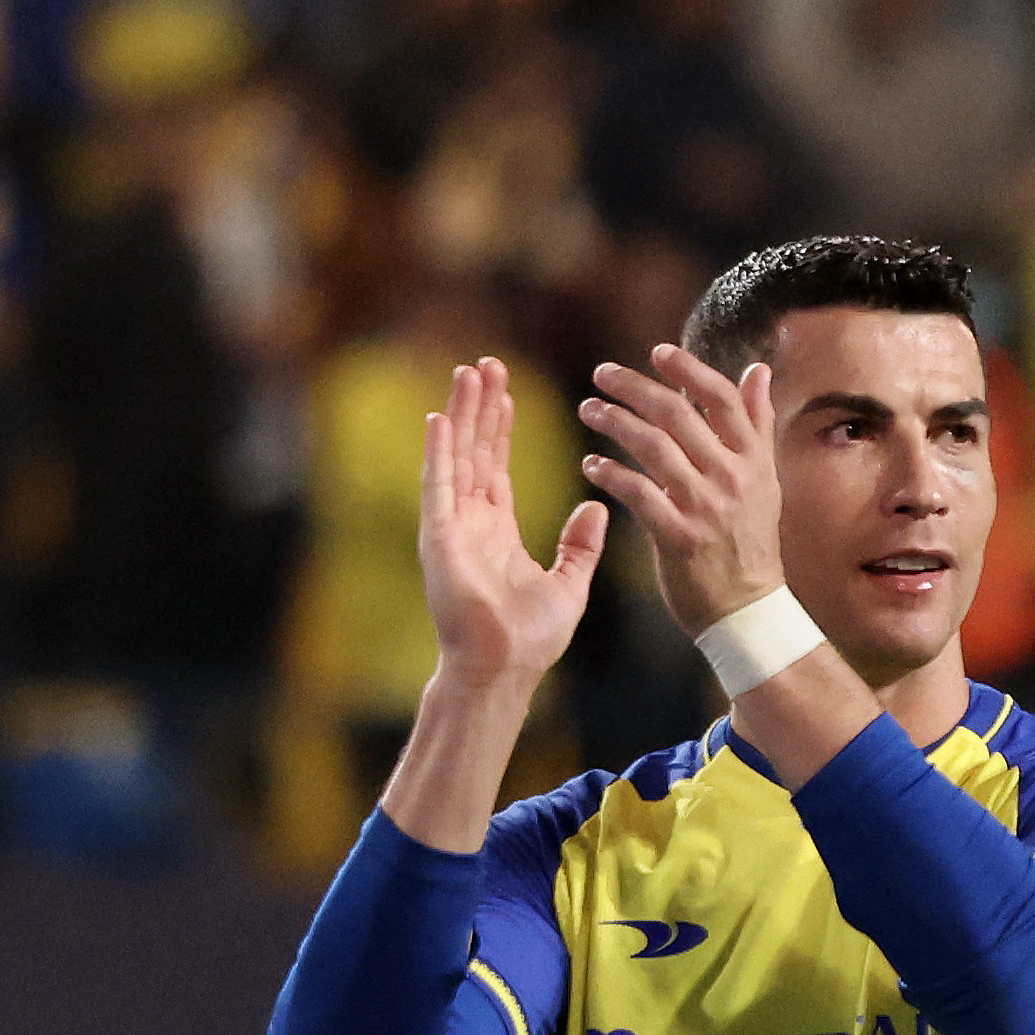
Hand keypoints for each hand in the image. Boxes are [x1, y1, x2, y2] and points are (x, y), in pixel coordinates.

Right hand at [419, 356, 607, 689]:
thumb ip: (580, 544)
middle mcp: (469, 522)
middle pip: (475, 451)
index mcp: (496, 530)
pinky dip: (439, 449)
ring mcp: (451, 527)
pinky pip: (439, 485)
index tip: (507, 391)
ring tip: (468, 372)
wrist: (505, 670)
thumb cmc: (530, 638)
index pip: (497, 466)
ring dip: (462, 414)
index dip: (501, 428)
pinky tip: (441, 415)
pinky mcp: (439, 537)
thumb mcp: (569, 583)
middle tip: (487, 363)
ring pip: (457, 457)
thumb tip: (596, 506)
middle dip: (481, 407)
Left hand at [580, 344, 784, 635]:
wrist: (747, 608)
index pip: (721, 399)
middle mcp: (733, 478)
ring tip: (588, 410)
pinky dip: (610, 473)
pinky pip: (637, 492)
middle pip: (678, 414)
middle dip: (634, 387)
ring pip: (653, 446)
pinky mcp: (679, 537)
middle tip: (601, 374)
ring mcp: (706, 508)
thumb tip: (757, 368)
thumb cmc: (750, 540)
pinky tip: (591, 464)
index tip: (656, 352)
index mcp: (754, 460)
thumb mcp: (764, 479)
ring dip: (614, 422)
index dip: (688, 370)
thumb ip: (757, 422)